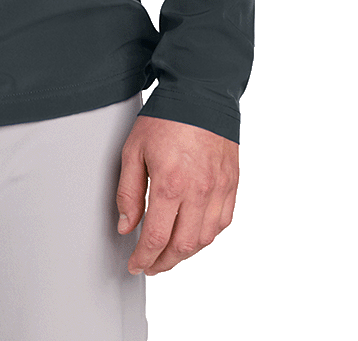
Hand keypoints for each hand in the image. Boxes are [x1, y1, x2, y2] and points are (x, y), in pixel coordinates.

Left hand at [115, 114, 238, 275]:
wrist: (200, 92)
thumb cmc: (165, 118)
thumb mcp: (133, 150)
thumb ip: (128, 192)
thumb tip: (126, 226)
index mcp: (170, 184)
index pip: (156, 237)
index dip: (144, 257)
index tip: (135, 264)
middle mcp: (198, 192)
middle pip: (182, 246)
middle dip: (163, 263)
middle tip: (150, 265)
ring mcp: (219, 189)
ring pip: (204, 240)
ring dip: (185, 254)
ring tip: (169, 255)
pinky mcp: (232, 184)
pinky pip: (222, 222)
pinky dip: (206, 236)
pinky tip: (193, 235)